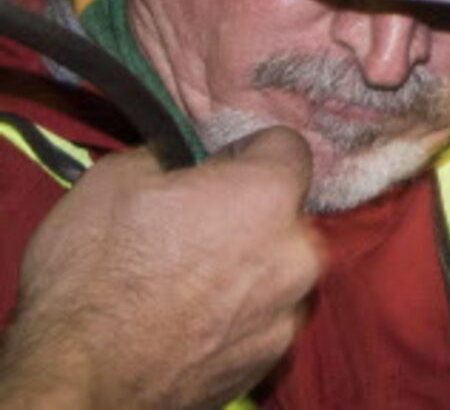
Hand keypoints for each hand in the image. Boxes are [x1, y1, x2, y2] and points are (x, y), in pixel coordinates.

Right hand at [0, 130, 320, 409]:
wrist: (77, 378)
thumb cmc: (93, 275)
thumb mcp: (114, 180)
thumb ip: (171, 155)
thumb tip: (182, 159)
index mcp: (267, 196)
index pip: (284, 146)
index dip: (241, 153)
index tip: (208, 170)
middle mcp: (297, 253)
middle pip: (284, 214)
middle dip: (244, 216)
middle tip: (186, 232)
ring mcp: (288, 312)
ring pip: (277, 269)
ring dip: (245, 268)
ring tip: (183, 286)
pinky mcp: (269, 359)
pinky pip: (262, 318)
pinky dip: (235, 316)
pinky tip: (188, 323)